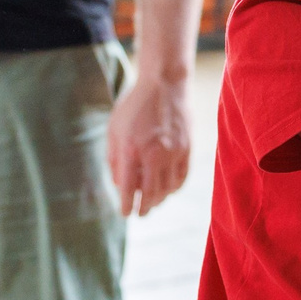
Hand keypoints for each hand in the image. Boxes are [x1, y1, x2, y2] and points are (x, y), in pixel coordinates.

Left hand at [108, 69, 191, 216]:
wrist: (164, 85)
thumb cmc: (134, 106)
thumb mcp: (114, 129)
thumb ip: (114, 159)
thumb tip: (119, 185)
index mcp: (131, 149)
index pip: (128, 188)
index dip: (126, 205)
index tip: (125, 214)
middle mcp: (153, 154)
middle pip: (150, 194)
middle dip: (144, 208)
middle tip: (140, 214)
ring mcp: (173, 152)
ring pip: (167, 189)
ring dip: (159, 199)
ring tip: (153, 202)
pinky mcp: (187, 149)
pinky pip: (181, 178)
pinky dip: (174, 188)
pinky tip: (167, 189)